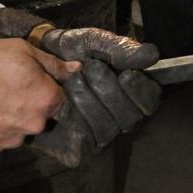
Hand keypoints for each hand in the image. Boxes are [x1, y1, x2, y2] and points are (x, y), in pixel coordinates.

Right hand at [0, 39, 78, 157]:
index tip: (33, 81)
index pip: (60, 98)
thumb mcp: (23, 50)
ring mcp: (11, 142)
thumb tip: (77, 69)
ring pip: (19, 130)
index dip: (48, 88)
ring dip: (11, 120)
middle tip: (9, 90)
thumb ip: (53, 63)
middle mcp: (34, 125)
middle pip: (40, 116)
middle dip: (30, 105)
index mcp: (47, 100)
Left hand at [34, 26, 161, 164]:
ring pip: (105, 130)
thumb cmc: (74, 51)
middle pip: (128, 118)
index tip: (126, 74)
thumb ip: (123, 49)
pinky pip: (81, 144)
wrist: (39, 59)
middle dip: (109, 92)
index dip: (141, 92)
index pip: (150, 102)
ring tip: (73, 81)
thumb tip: (153, 55)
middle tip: (91, 68)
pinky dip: (71, 122)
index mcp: (132, 95)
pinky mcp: (74, 149)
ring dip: (88, 102)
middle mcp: (118, 119)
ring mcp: (98, 136)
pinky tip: (62, 104)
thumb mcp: (97, 43)